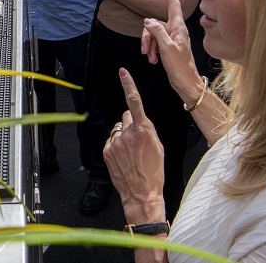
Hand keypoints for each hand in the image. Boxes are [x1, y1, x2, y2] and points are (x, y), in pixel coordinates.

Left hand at [103, 68, 166, 223]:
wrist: (141, 193)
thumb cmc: (154, 172)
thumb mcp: (158, 147)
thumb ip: (147, 129)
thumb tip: (138, 120)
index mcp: (143, 130)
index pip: (134, 101)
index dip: (128, 84)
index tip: (123, 73)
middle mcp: (127, 134)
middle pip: (126, 117)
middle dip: (131, 124)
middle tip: (138, 141)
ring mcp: (115, 142)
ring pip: (118, 130)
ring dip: (124, 136)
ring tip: (132, 153)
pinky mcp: (107, 151)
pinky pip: (112, 140)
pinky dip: (117, 146)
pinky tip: (124, 158)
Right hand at [141, 0, 199, 96]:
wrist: (186, 82)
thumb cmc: (180, 66)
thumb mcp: (166, 48)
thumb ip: (157, 31)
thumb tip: (147, 21)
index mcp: (178, 28)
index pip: (173, 4)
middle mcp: (176, 30)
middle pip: (156, 23)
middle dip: (147, 35)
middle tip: (145, 50)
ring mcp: (173, 38)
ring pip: (154, 33)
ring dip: (149, 45)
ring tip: (150, 57)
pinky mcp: (169, 46)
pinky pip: (156, 42)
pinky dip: (152, 49)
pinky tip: (153, 59)